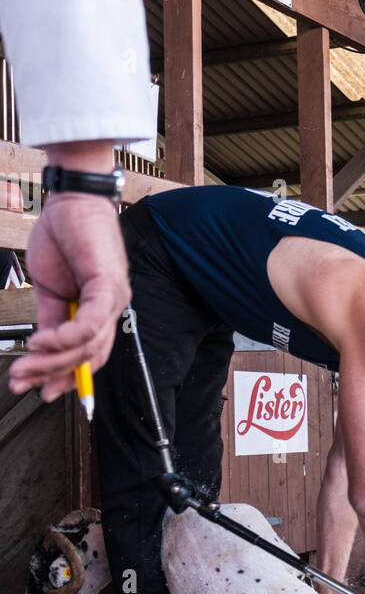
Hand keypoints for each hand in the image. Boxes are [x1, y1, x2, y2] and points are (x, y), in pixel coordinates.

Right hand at [9, 193, 129, 401]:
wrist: (70, 201)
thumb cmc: (62, 237)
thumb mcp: (50, 289)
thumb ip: (51, 318)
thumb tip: (42, 348)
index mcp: (99, 308)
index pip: (89, 353)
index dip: (66, 377)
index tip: (42, 392)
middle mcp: (112, 306)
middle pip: (89, 356)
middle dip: (52, 375)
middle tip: (22, 383)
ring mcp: (113, 297)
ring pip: (88, 345)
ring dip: (52, 361)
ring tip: (25, 368)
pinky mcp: (108, 285)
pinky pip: (90, 324)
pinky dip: (65, 338)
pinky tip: (42, 342)